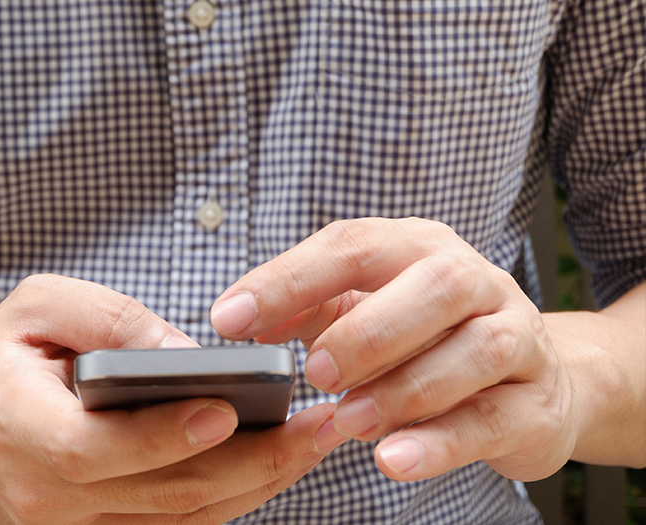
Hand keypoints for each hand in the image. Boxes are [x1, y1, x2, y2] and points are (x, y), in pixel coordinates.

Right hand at [0, 274, 347, 523]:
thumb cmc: (0, 359)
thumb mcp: (35, 306)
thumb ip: (106, 320)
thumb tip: (185, 354)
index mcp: (15, 427)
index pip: (91, 449)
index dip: (160, 436)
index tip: (228, 411)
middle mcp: (44, 496)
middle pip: (159, 495)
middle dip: (250, 463)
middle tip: (316, 425)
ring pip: (181, 519)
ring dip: (256, 484)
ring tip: (314, 441)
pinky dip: (231, 498)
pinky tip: (274, 463)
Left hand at [210, 218, 575, 481]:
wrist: (533, 380)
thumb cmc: (426, 339)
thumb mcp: (362, 311)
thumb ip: (306, 310)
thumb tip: (240, 318)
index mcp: (418, 247)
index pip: (353, 246)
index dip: (288, 280)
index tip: (229, 318)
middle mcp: (475, 280)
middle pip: (434, 286)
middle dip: (367, 331)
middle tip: (315, 374)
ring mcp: (518, 337)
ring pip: (475, 352)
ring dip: (403, 389)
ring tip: (348, 420)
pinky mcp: (538, 402)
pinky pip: (494, 419)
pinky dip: (440, 442)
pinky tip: (393, 458)